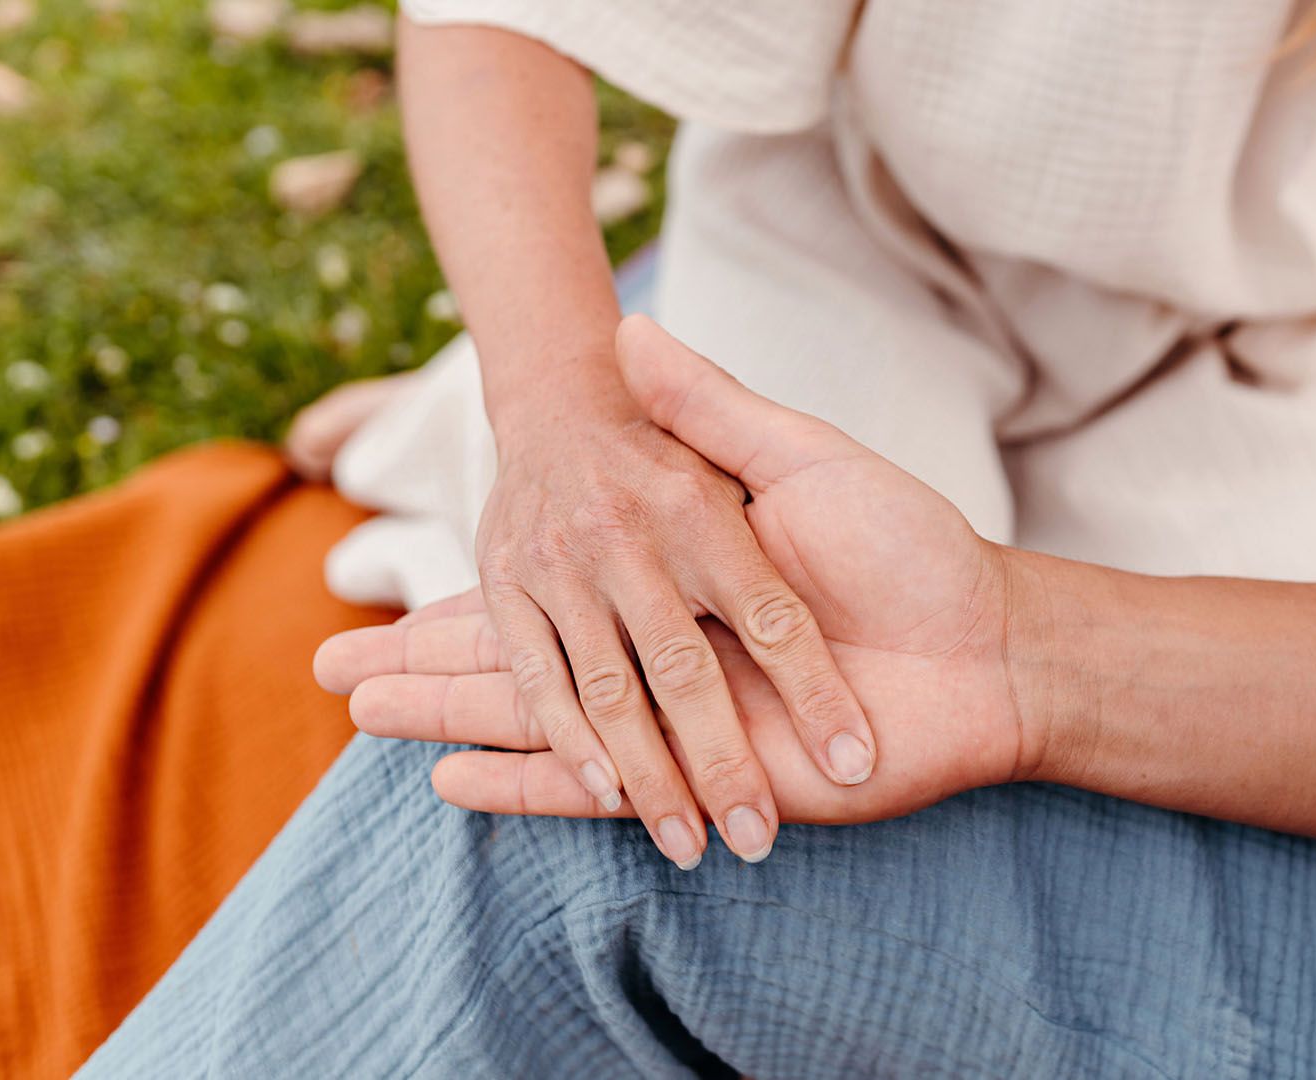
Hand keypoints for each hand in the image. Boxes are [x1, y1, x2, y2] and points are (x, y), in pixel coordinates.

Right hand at [316, 317, 1031, 827]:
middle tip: (327, 673)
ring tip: (353, 716)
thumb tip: (628, 334)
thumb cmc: (907, 545)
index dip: (466, 599)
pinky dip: (529, 780)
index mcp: (674, 584)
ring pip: (542, 719)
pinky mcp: (719, 772)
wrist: (988, 644)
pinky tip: (446, 782)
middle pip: (521, 665)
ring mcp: (688, 719)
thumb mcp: (801, 462)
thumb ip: (713, 412)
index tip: (389, 600)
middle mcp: (666, 653)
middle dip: (424, 669)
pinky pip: (607, 781)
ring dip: (446, 720)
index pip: (550, 594)